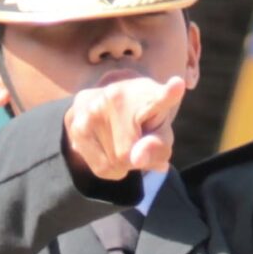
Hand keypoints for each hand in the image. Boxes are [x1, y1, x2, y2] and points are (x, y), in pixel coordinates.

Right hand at [63, 75, 185, 181]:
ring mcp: (90, 109)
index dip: (169, 94)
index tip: (178, 85)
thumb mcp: (160, 132)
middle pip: (128, 155)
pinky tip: (108, 147)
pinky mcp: (74, 124)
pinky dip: (110, 167)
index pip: (159, 98)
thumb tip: (136, 159)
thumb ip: (158, 146)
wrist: (105, 103)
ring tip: (122, 140)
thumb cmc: (143, 120)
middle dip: (137, 159)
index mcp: (146, 93)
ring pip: (113, 164)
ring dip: (122, 164)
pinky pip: (100, 167)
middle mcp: (115, 96)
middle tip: (137, 140)